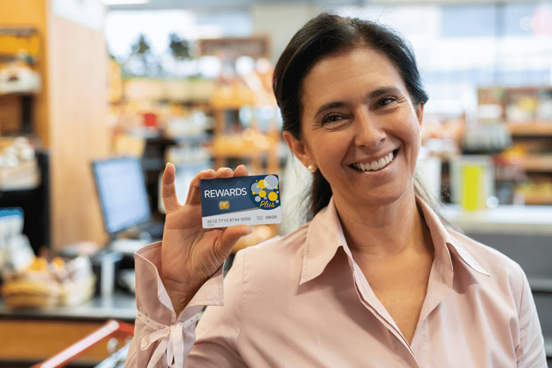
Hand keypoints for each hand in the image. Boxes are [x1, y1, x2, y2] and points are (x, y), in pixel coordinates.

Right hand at [159, 164, 251, 313]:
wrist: (184, 276)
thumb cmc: (205, 263)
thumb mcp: (221, 250)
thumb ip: (232, 237)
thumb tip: (248, 228)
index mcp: (223, 217)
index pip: (232, 196)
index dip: (238, 183)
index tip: (244, 171)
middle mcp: (208, 211)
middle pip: (215, 188)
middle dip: (222, 178)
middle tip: (228, 173)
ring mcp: (190, 212)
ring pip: (196, 188)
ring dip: (202, 178)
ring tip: (211, 174)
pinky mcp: (174, 216)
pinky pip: (169, 197)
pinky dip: (168, 182)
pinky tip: (170, 168)